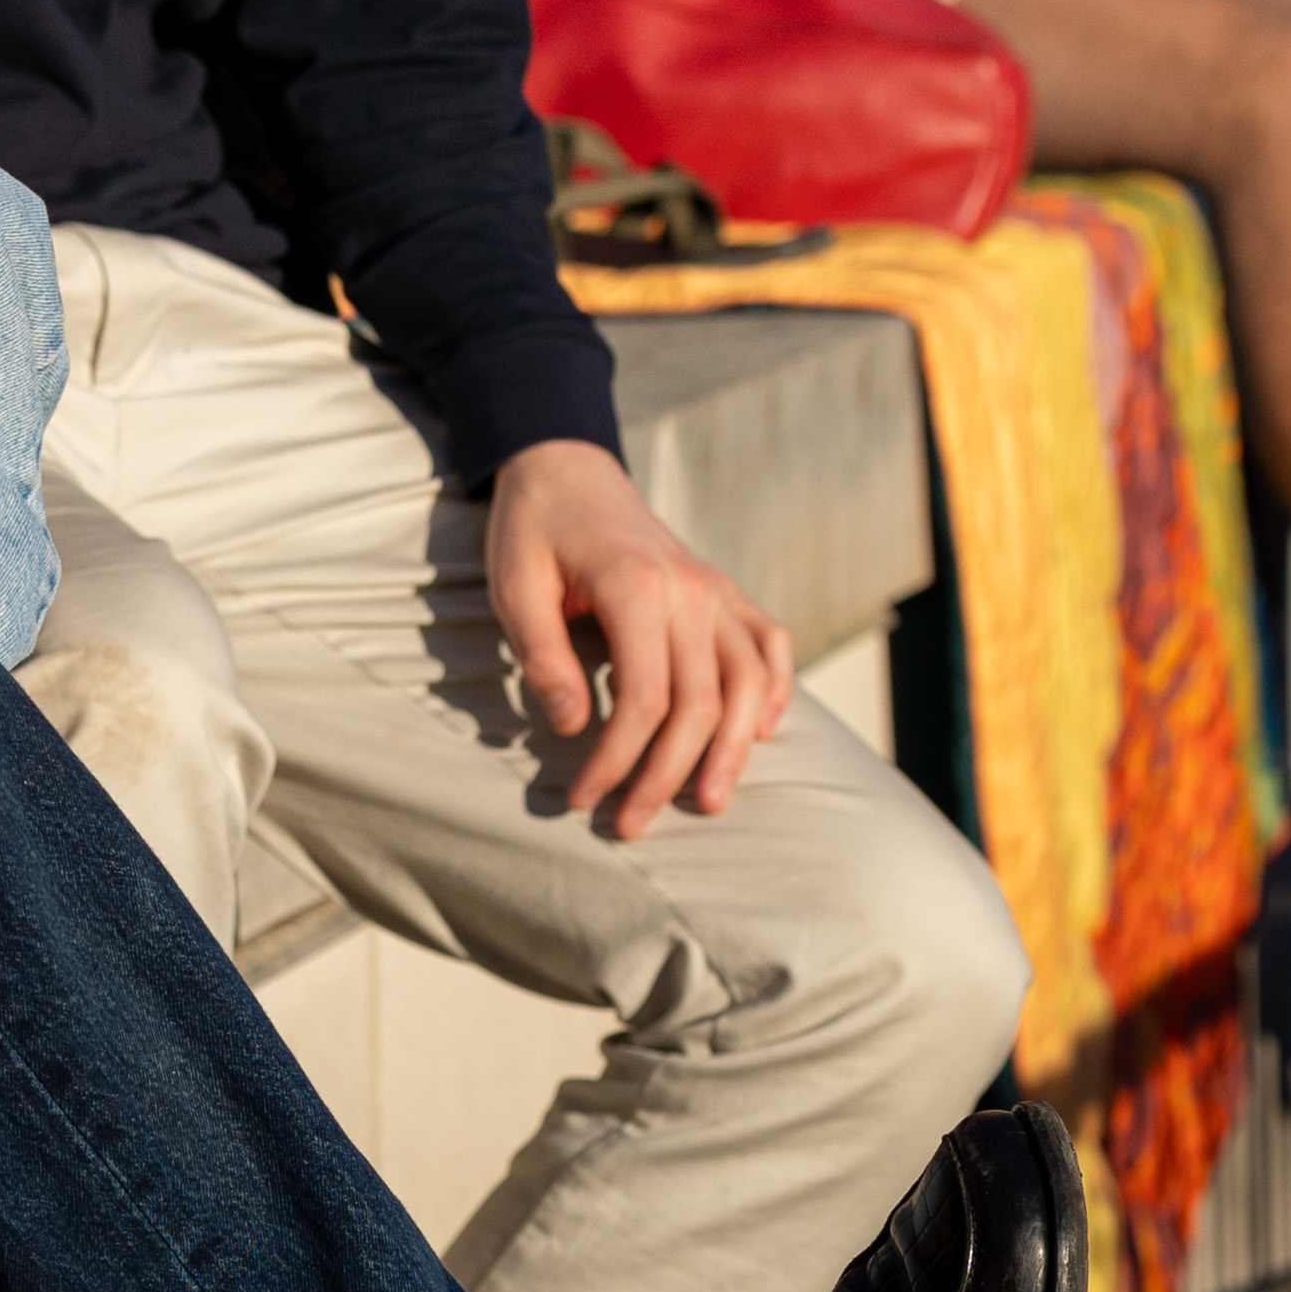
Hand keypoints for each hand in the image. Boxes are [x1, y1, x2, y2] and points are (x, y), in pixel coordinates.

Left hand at [482, 439, 800, 839]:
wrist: (567, 466)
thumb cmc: (534, 529)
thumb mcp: (514, 584)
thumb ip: (542, 654)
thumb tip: (575, 726)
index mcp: (636, 585)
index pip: (643, 699)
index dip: (615, 760)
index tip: (582, 799)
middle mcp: (691, 589)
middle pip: (700, 705)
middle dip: (667, 776)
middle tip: (631, 825)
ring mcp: (716, 589)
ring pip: (749, 684)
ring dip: (734, 751)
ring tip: (709, 803)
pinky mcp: (725, 591)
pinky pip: (770, 643)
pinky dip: (776, 690)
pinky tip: (762, 733)